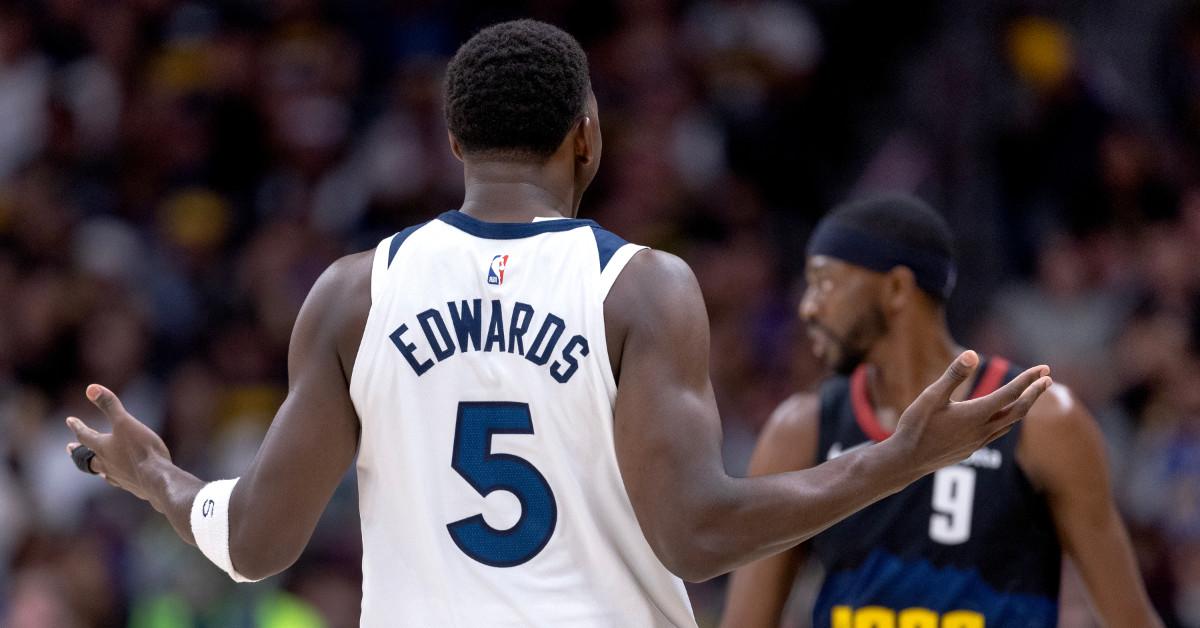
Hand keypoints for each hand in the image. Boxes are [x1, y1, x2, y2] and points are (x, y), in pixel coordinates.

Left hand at [65, 384, 172, 503]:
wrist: (157, 479)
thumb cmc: (141, 450)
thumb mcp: (125, 422)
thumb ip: (109, 405)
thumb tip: (91, 387)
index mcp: (103, 448)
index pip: (85, 435)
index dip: (77, 426)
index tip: (69, 420)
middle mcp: (107, 464)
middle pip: (87, 458)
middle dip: (78, 451)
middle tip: (69, 448)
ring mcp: (119, 478)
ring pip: (102, 472)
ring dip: (97, 468)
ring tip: (96, 468)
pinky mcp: (133, 487)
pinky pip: (120, 482)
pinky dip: (116, 478)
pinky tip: (120, 479)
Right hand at [892, 351, 1050, 474]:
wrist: (907, 460)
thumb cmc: (916, 426)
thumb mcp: (931, 396)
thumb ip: (953, 376)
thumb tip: (973, 354)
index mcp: (975, 414)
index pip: (1010, 394)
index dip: (1028, 380)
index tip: (1043, 369)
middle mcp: (982, 430)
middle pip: (1018, 410)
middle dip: (1034, 394)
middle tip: (1047, 378)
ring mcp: (978, 442)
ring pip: (1010, 424)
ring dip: (1022, 407)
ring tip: (1029, 395)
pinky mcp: (971, 450)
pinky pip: (997, 433)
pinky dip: (1008, 420)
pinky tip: (1002, 416)